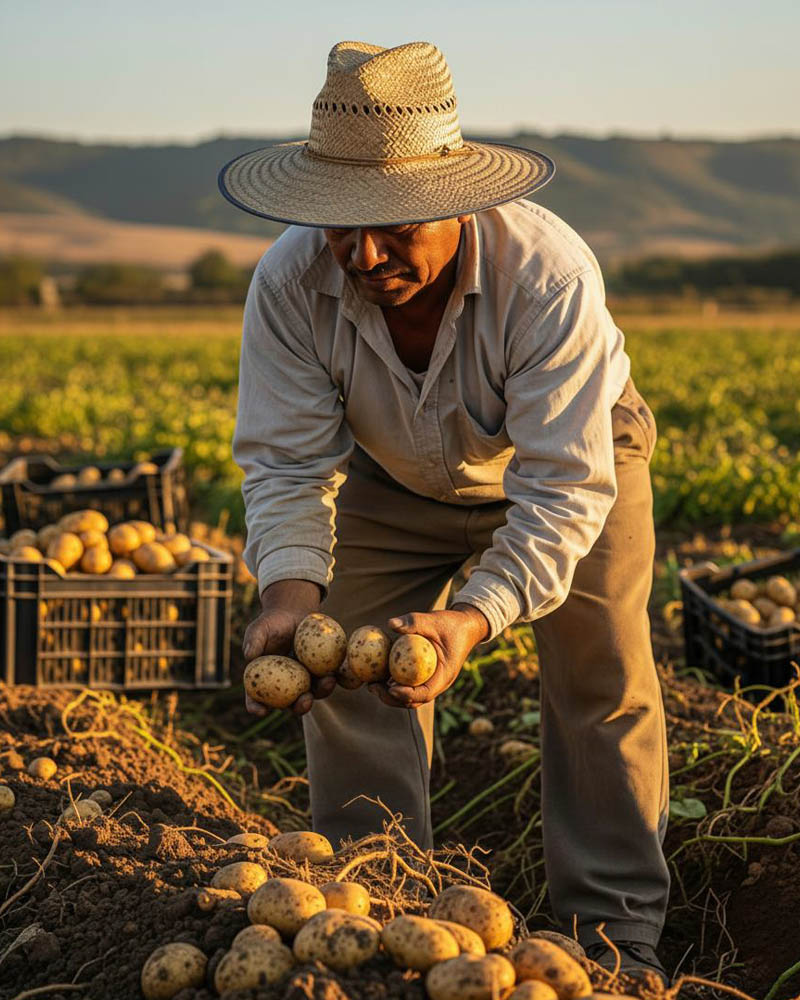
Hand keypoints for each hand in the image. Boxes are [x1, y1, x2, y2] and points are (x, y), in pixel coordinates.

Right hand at [242, 579, 335, 716]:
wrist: (293, 614)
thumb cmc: (271, 624)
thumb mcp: (259, 629)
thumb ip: (254, 641)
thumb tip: (249, 655)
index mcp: (263, 682)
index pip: (255, 699)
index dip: (257, 707)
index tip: (262, 710)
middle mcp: (284, 687)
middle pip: (290, 704)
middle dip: (299, 707)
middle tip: (305, 700)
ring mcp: (304, 681)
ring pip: (313, 693)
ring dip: (322, 691)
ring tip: (329, 680)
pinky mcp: (321, 671)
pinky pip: (329, 677)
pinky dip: (336, 677)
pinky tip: (340, 672)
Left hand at [370, 604, 488, 708]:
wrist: (465, 626)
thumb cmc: (451, 624)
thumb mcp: (434, 620)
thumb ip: (414, 621)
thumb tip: (390, 624)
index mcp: (444, 675)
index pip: (425, 693)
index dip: (406, 694)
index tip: (389, 687)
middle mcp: (437, 683)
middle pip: (413, 701)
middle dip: (391, 698)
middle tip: (371, 687)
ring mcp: (430, 681)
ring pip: (408, 697)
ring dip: (389, 694)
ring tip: (370, 684)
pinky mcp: (424, 676)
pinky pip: (407, 685)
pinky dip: (393, 683)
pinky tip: (377, 674)